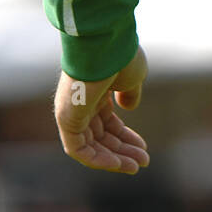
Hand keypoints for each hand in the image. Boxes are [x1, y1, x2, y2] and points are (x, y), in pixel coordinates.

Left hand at [53, 47, 149, 173]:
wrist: (105, 45)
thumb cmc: (120, 57)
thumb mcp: (132, 77)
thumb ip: (130, 93)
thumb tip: (128, 108)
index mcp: (94, 92)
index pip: (108, 123)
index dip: (126, 137)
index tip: (143, 147)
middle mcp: (81, 104)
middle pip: (101, 137)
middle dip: (123, 151)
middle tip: (144, 161)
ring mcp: (72, 112)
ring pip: (92, 146)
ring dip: (114, 159)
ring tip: (136, 166)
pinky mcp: (66, 120)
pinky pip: (79, 150)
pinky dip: (98, 160)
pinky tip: (119, 164)